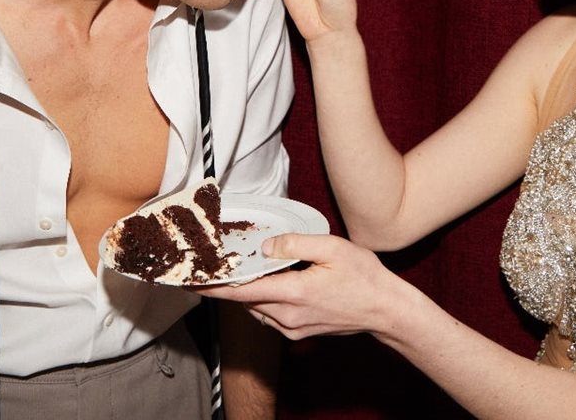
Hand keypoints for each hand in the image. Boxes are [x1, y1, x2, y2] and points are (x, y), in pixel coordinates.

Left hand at [198, 234, 401, 339]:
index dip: (212, 286)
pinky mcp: (298, 332)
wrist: (386, 311)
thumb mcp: (333, 248)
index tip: (189, 281)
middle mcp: (287, 316)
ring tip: (240, 270)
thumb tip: (266, 246)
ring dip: (246, 291)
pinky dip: (261, 300)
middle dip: (228, 283)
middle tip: (215, 264)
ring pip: (256, 308)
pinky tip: (268, 283)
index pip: (241, 291)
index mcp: (293, 294)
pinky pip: (269, 315)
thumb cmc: (364, 277)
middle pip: (245, 299)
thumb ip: (295, 244)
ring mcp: (292, 328)